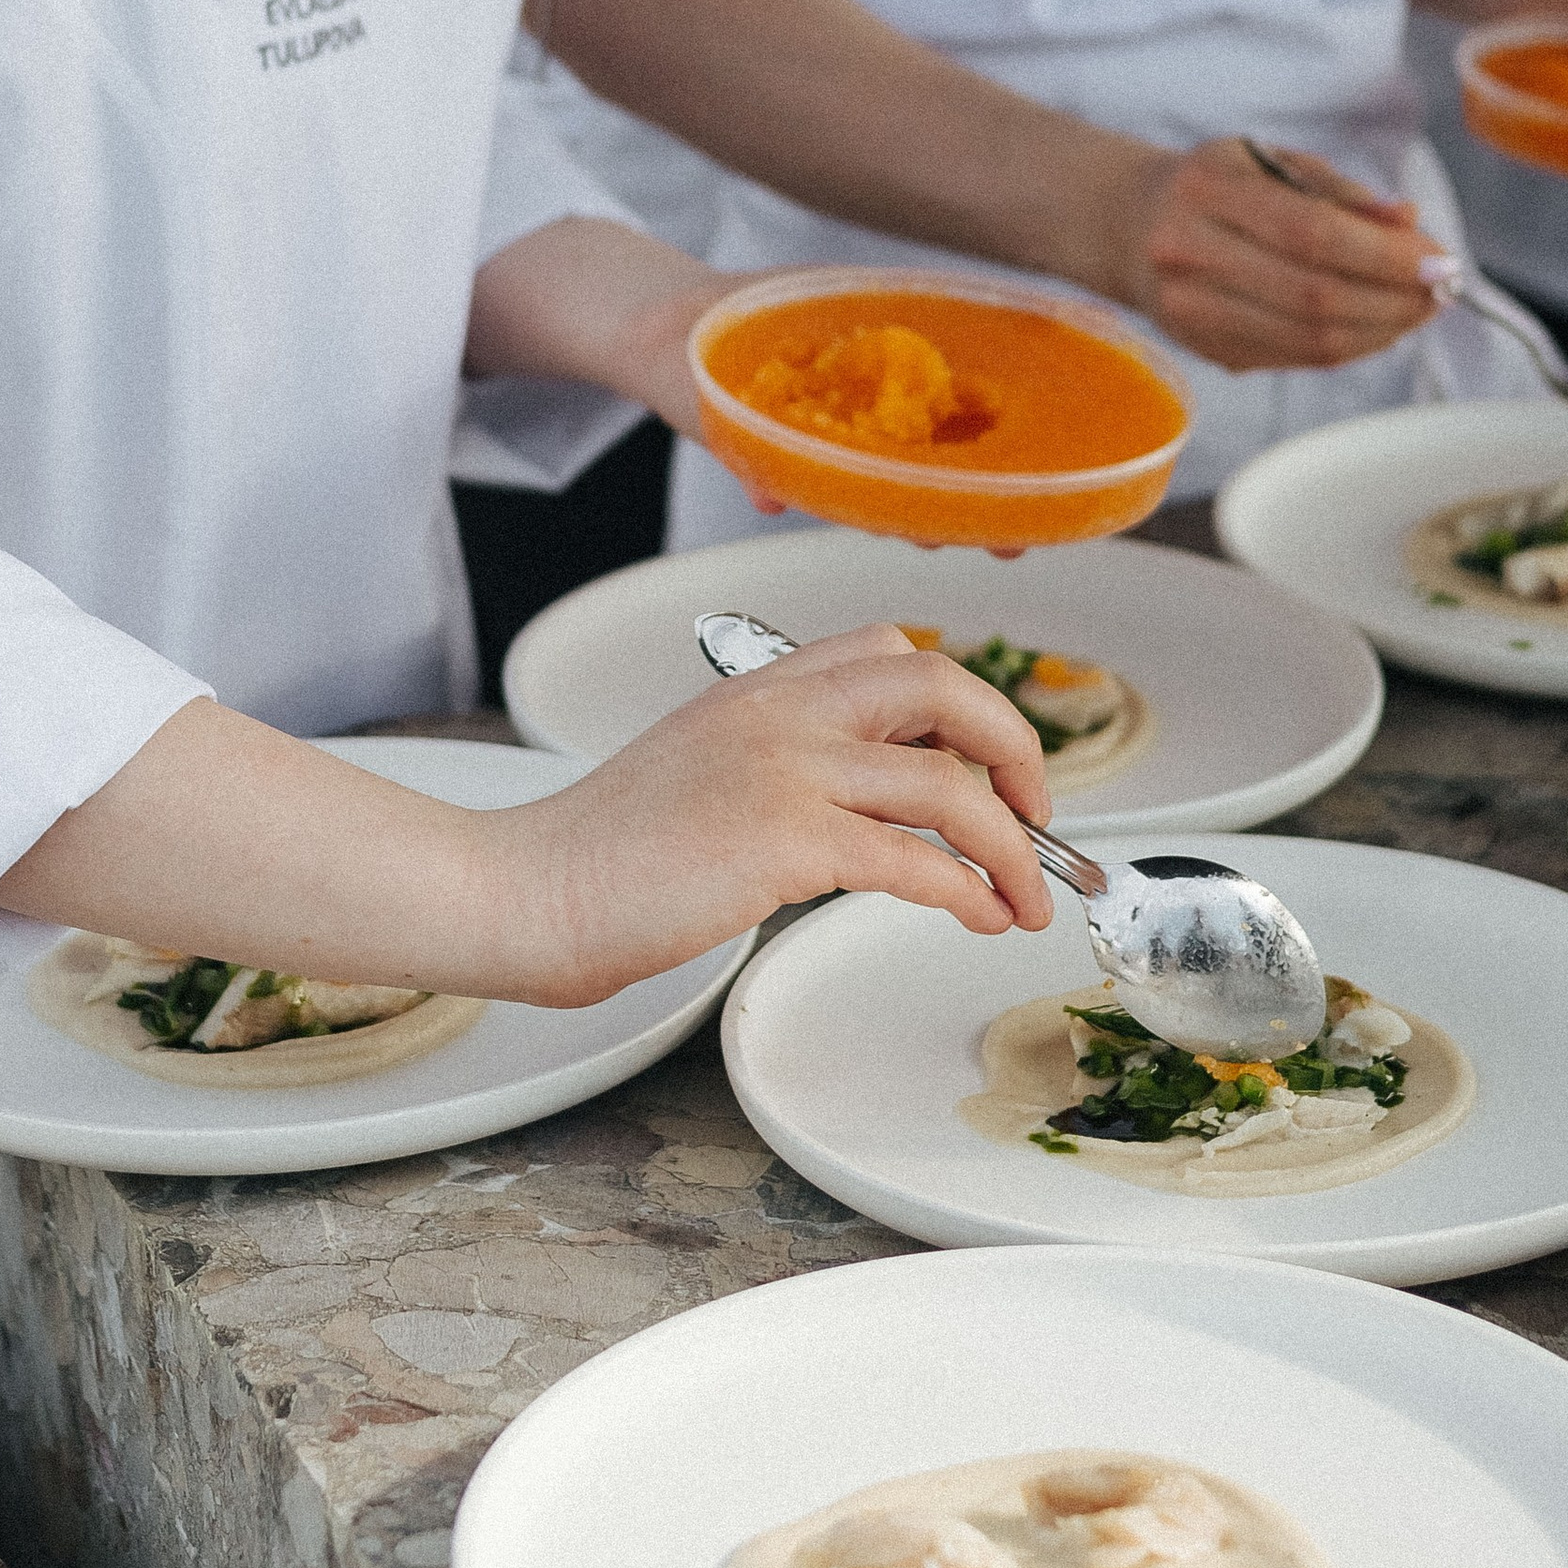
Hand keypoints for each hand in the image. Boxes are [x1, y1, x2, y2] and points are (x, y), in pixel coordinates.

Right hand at [466, 628, 1053, 1002]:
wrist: (529, 890)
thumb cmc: (601, 852)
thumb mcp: (699, 766)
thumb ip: (776, 762)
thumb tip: (860, 811)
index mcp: (760, 686)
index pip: (891, 650)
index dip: (962, 701)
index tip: (988, 761)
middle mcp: (781, 711)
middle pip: (945, 689)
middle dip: (1017, 751)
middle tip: (1038, 815)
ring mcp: (785, 769)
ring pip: (949, 784)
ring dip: (1012, 848)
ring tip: (1025, 898)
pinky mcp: (784, 840)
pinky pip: (916, 860)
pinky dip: (967, 892)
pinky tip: (976, 917)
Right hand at [1098, 133, 1442, 374]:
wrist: (1125, 224)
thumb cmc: (1211, 185)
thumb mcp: (1268, 160)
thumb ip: (1339, 192)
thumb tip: (1408, 224)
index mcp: (1208, 192)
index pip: (1313, 235)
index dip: (1386, 256)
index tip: (1439, 260)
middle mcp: (1190, 255)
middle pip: (1314, 297)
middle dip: (1395, 301)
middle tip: (1441, 290)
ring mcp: (1191, 312)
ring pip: (1307, 342)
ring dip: (1381, 332)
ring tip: (1417, 310)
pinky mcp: (1204, 349)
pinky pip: (1294, 359)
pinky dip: (1349, 347)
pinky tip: (1377, 326)